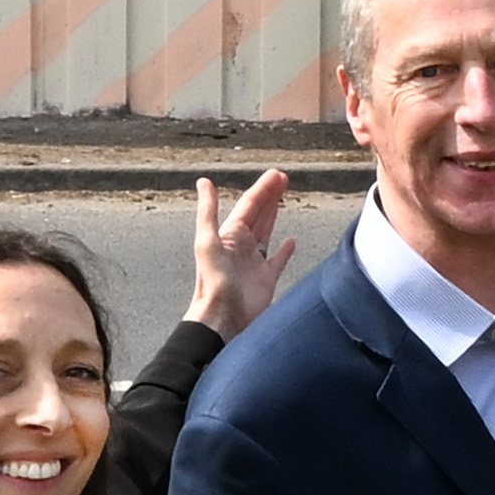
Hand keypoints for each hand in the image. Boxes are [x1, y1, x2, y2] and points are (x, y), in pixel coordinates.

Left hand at [185, 169, 298, 334]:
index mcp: (230, 235)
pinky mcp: (267, 279)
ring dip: (275, 214)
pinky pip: (278, 260)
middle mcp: (243, 246)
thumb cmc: (213, 284)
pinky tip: (291, 241)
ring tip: (284, 198)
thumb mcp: (207, 242)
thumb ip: (207, 211)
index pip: (250, 204)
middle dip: (271, 195)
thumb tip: (203, 182)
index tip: (277, 175)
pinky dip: (286, 250)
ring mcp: (255, 262)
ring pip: (268, 231)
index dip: (264, 188)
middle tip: (284, 179)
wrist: (223, 319)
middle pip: (260, 213)